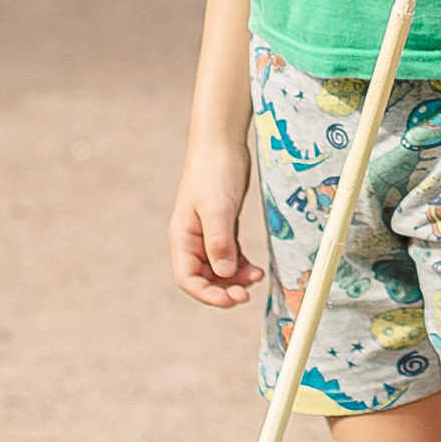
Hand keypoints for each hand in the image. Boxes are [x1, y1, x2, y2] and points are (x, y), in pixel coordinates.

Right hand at [169, 137, 258, 309]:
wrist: (222, 142)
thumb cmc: (214, 170)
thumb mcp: (218, 208)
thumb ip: (220, 242)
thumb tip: (225, 274)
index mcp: (182, 237)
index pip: (188, 278)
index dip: (207, 294)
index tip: (231, 299)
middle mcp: (192, 240)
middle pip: (204, 278)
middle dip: (224, 289)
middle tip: (247, 294)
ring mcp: (208, 234)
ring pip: (220, 269)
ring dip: (236, 279)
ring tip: (257, 276)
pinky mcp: (223, 227)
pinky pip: (230, 256)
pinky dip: (242, 265)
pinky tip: (255, 268)